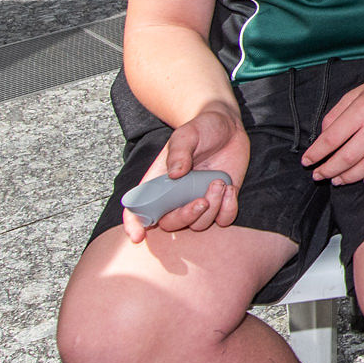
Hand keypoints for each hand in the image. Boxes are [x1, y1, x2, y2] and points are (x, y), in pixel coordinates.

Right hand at [134, 104, 248, 241]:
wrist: (227, 126)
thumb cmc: (200, 129)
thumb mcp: (187, 134)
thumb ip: (179, 152)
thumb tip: (174, 174)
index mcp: (159, 182)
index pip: (138, 208)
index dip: (134, 224)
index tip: (137, 236)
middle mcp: (176, 197)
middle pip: (171, 224)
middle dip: (186, 217)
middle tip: (202, 200)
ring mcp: (198, 201)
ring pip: (199, 224)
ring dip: (212, 207)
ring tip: (219, 182)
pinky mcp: (220, 202)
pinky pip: (222, 220)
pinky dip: (228, 209)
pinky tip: (229, 188)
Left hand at [306, 66, 363, 187]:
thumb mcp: (355, 93)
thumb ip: (336, 115)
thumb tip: (322, 139)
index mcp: (363, 108)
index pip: (332, 138)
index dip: (316, 153)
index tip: (307, 162)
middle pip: (349, 156)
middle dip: (329, 170)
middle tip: (319, 175)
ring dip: (350, 177)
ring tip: (338, 180)